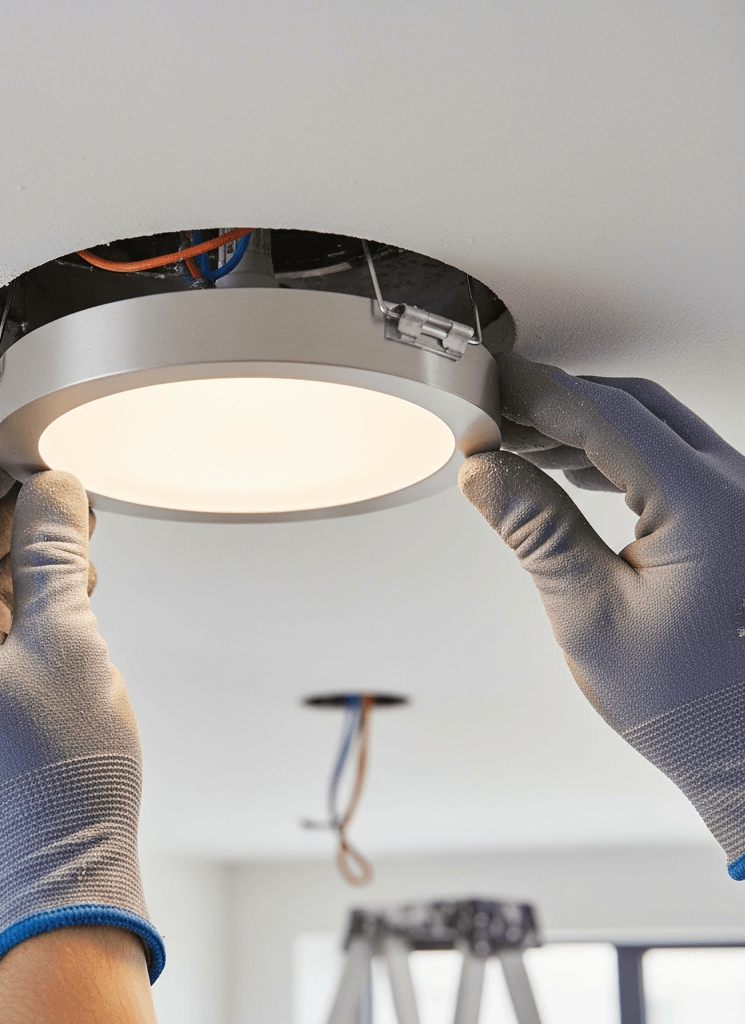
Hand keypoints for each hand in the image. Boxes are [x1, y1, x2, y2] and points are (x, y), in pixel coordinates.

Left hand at [0, 431, 163, 1013]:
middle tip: (55, 487)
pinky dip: (14, 604)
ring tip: (70, 536)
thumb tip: (54, 493)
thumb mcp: (69, 644)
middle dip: (0, 515)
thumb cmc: (59, 783)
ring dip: (12, 560)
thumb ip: (56, 557)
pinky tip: (60, 589)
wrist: (60, 880)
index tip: (15, 444)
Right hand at [459, 353, 744, 877]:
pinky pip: (664, 454)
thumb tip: (485, 470)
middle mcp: (734, 491)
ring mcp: (736, 499)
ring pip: (648, 424)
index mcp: (705, 509)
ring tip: (510, 435)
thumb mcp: (590, 615)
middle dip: (552, 398)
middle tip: (488, 405)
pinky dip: (606, 447)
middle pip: (630, 407)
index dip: (536, 394)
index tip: (486, 384)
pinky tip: (564, 462)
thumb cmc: (686, 702)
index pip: (606, 419)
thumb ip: (537, 530)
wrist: (744, 746)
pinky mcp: (728, 514)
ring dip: (577, 421)